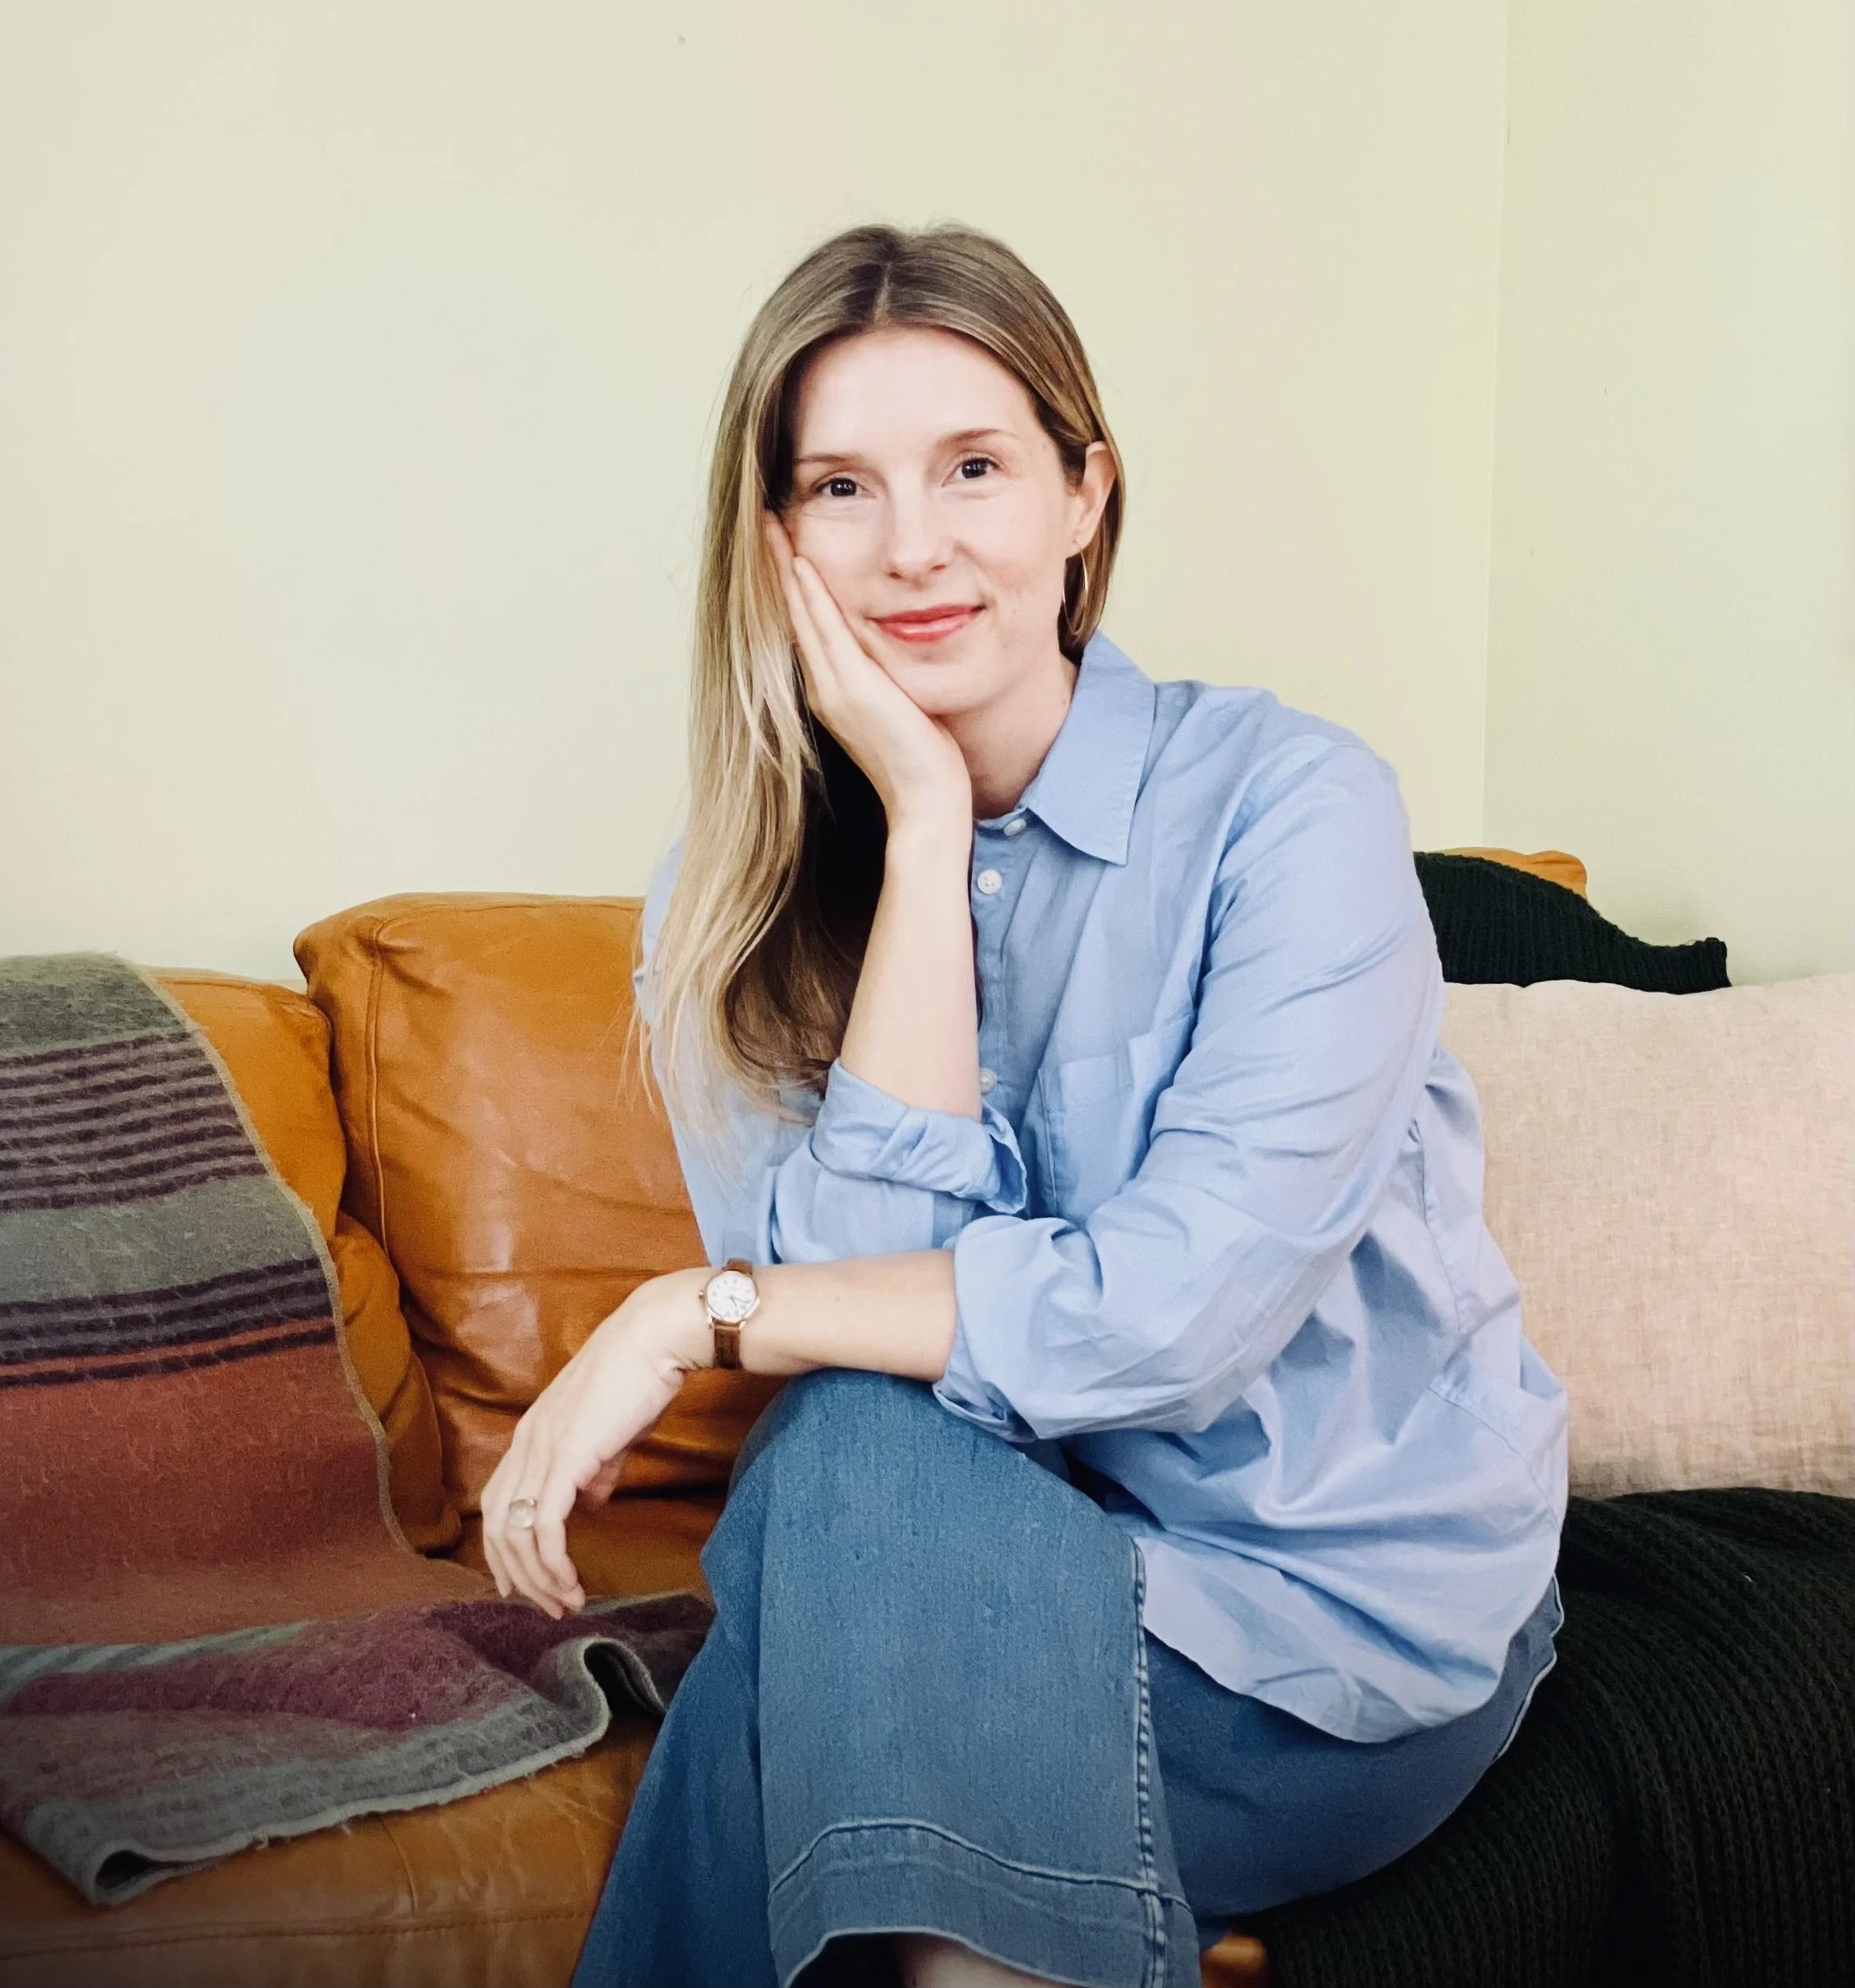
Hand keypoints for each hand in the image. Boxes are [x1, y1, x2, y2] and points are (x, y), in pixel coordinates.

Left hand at [481, 1268, 710, 1615]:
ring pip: (515, 1533)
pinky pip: (544, 1526)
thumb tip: (590, 1502)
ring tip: (565, 1603)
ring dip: (537, 1578)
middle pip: (496, 1525)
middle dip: (518, 1574)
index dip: (505, 1548)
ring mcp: (541, 1450)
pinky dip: (552, 1563)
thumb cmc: (641, 1377)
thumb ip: (596, 1467)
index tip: (526, 1582)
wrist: (656, 1338)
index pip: (498, 1502)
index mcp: (532, 1433)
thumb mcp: (611, 1430)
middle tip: (546, 1606)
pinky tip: (570, 1583)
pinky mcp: (565, 1459)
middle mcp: (525, 1443)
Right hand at [764, 515, 971, 831]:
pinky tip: (803, 563)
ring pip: (801, 616)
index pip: (805, 625)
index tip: (783, 543)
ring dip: (785, 569)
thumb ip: (889, 676)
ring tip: (771, 527)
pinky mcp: (854, 690)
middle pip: (791, 613)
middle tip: (763, 520)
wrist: (928, 800)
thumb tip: (897, 648)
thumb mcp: (902, 705)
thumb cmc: (924, 759)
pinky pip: (826, 632)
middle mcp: (824, 687)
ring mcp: (834, 689)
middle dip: (777, 566)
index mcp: (833, 690)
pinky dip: (811, 597)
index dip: (790, 584)